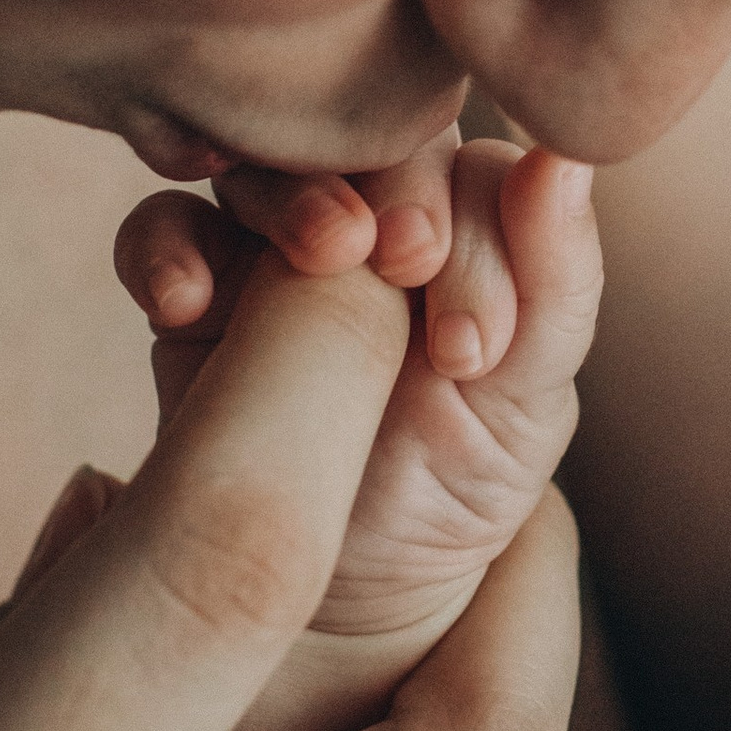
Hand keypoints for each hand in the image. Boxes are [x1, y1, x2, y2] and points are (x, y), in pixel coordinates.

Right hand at [120, 143, 599, 645]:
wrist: (351, 586)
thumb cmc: (456, 486)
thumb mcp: (528, 408)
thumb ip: (558, 286)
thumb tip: (569, 157)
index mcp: (472, 228)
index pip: (477, 173)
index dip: (478, 232)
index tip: (472, 349)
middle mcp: (375, 217)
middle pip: (372, 144)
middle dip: (393, 194)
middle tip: (404, 268)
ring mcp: (276, 243)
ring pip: (268, 165)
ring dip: (287, 199)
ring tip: (314, 263)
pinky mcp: (193, 288)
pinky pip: (161, 227)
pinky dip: (165, 248)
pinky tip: (184, 303)